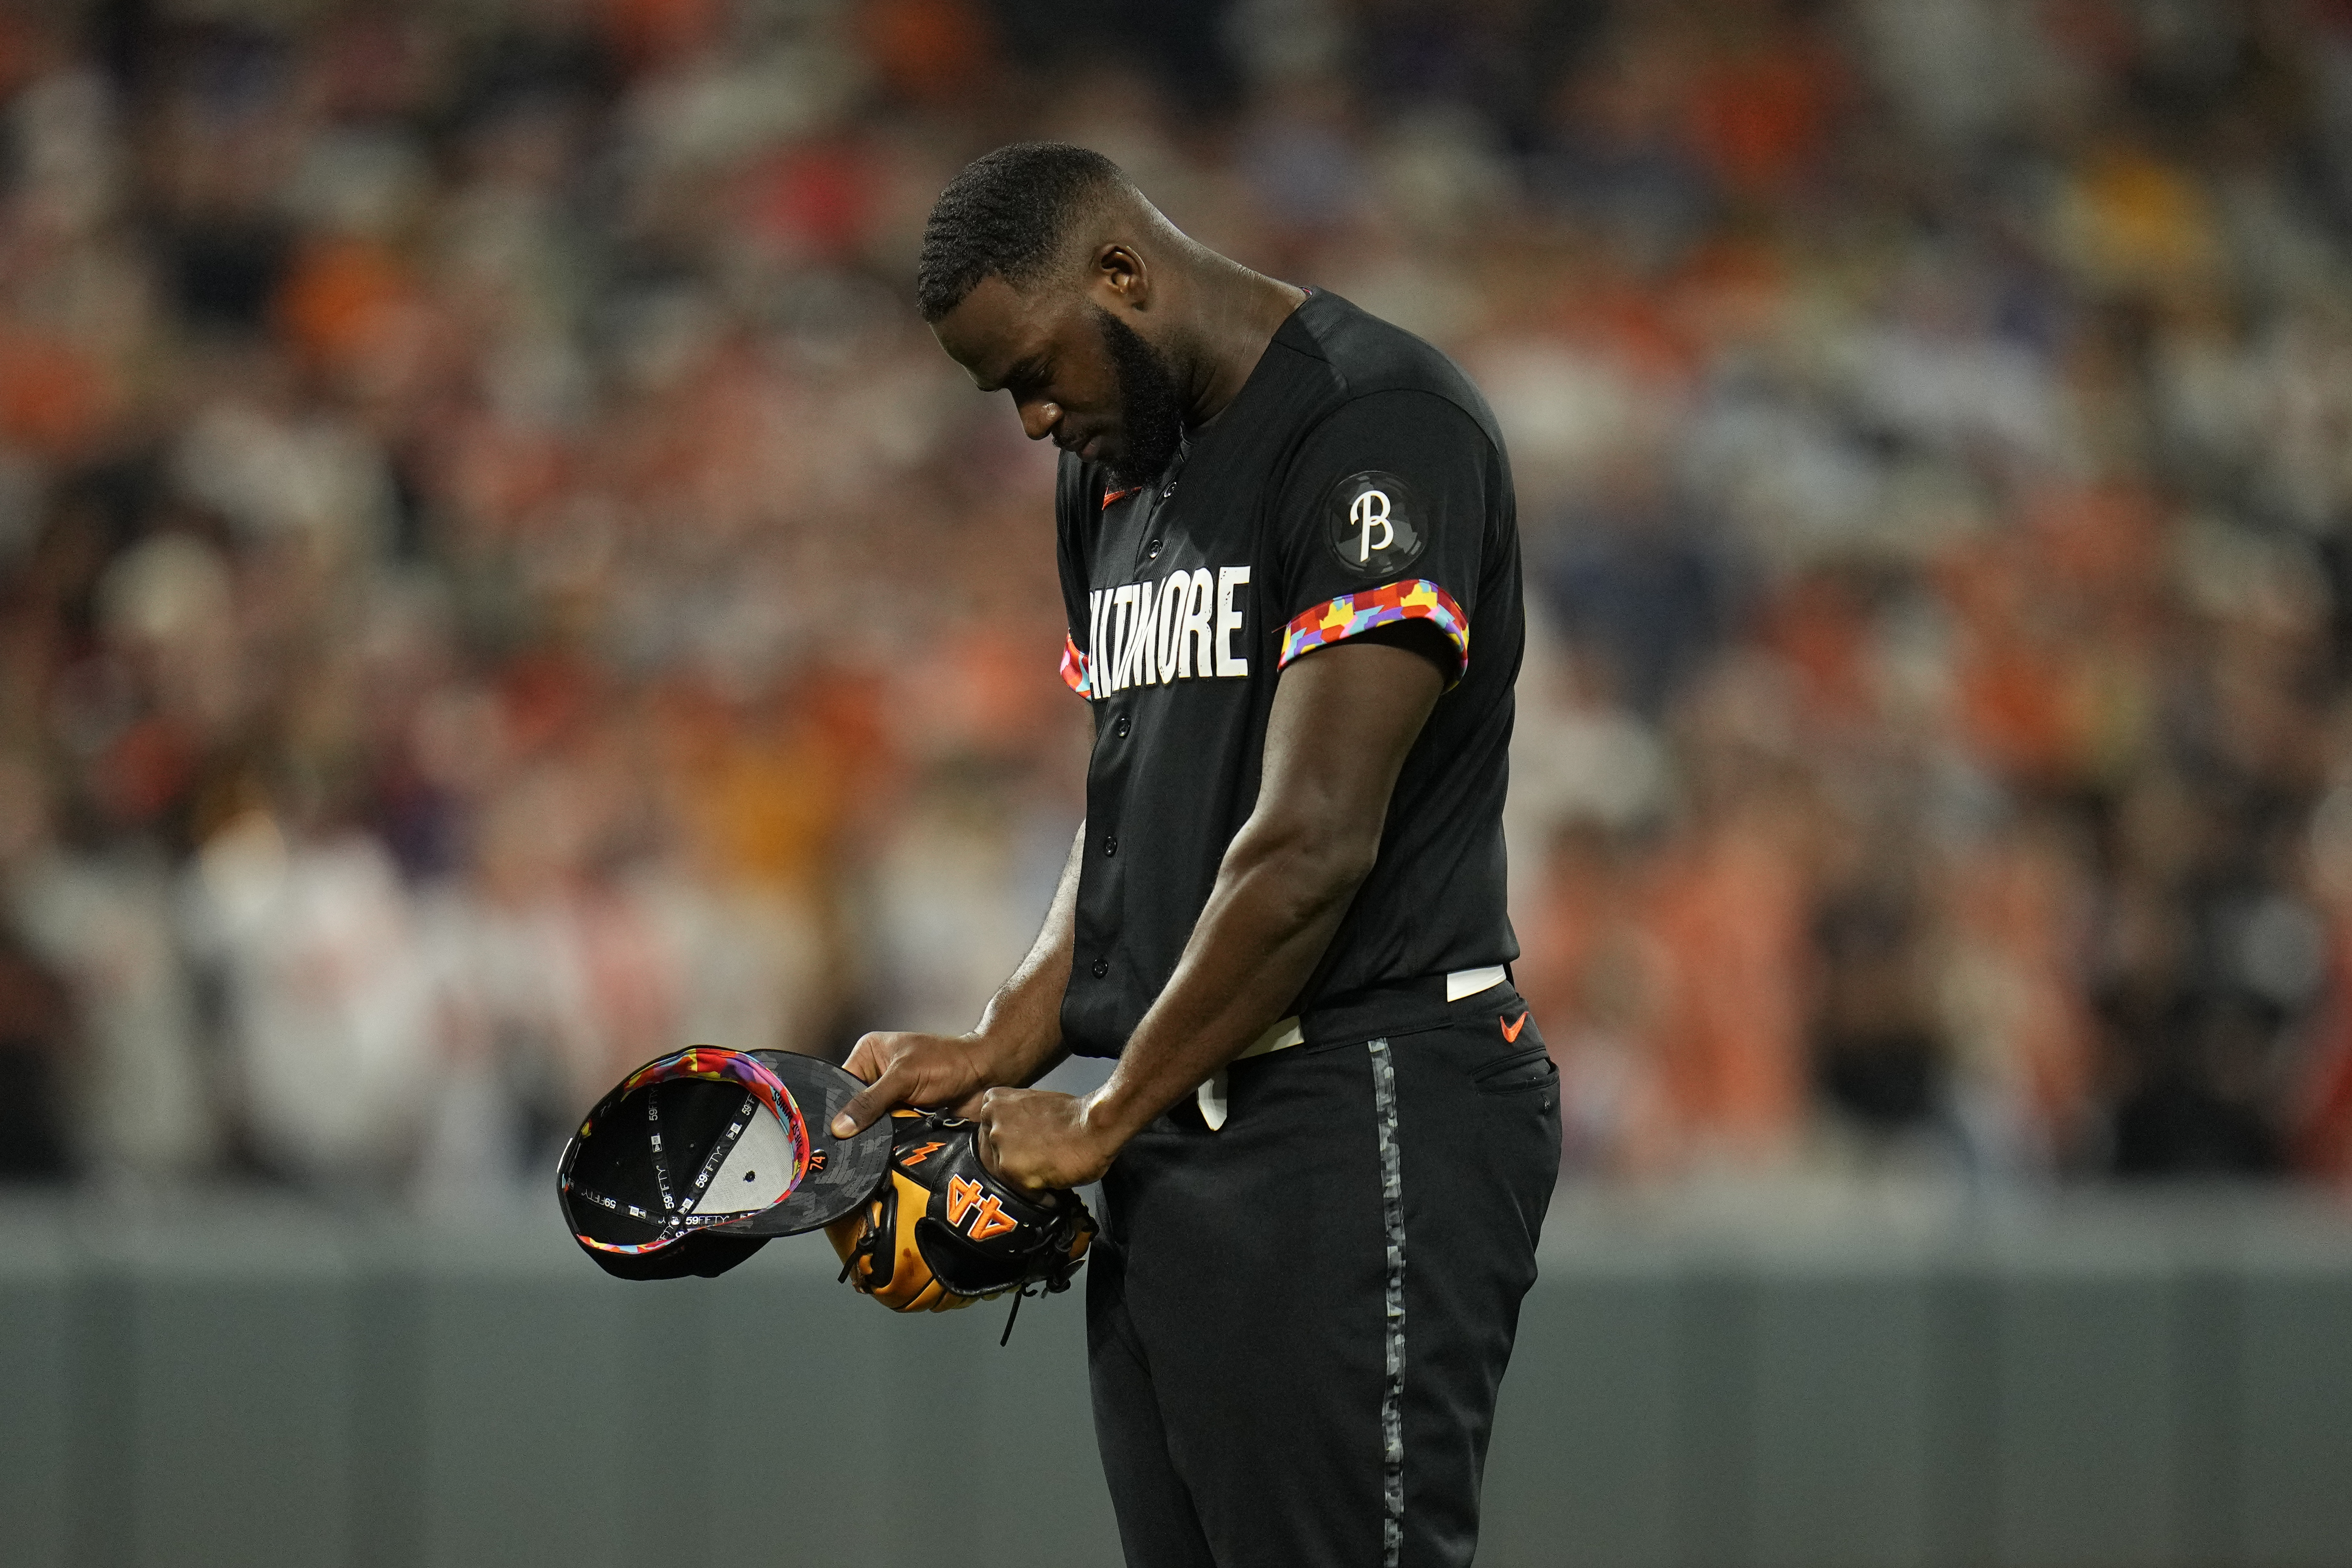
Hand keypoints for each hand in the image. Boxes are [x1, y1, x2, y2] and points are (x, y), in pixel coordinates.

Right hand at [832, 1032, 988, 1137]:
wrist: (986, 1076)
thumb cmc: (949, 1061)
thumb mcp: (903, 1077)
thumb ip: (870, 1102)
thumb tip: (839, 1125)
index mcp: (870, 1053)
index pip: (840, 1083)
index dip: (835, 1106)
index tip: (830, 1130)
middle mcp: (878, 1074)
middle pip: (854, 1106)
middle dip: (856, 1123)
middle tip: (849, 1143)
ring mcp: (892, 1096)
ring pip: (871, 1123)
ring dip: (875, 1134)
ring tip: (870, 1144)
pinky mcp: (906, 1115)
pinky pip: (889, 1132)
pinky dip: (890, 1140)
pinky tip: (887, 1148)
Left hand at [972, 1087, 1120, 1191]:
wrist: (1095, 1126)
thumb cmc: (1074, 1115)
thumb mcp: (1033, 1104)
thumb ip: (1015, 1120)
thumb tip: (1017, 1140)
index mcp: (993, 1103)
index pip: (988, 1134)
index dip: (1007, 1146)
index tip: (1020, 1151)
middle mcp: (991, 1125)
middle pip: (995, 1156)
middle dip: (1015, 1163)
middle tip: (1038, 1165)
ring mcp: (1000, 1148)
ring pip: (1007, 1176)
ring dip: (1026, 1180)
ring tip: (1049, 1176)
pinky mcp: (1012, 1170)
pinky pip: (1023, 1193)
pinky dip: (1040, 1195)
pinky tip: (1055, 1188)